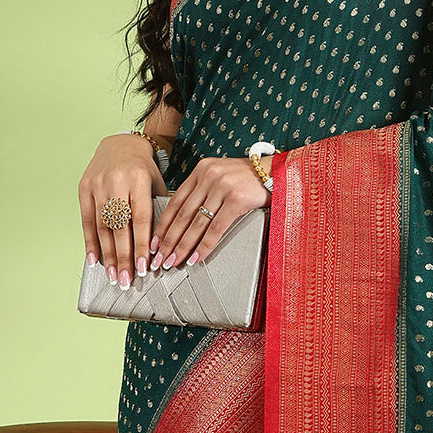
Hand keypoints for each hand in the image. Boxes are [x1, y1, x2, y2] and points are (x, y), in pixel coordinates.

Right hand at [78, 134, 167, 287]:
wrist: (121, 144)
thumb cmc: (144, 170)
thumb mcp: (157, 185)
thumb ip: (159, 211)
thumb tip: (163, 247)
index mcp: (140, 180)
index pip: (141, 219)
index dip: (142, 246)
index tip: (145, 267)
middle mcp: (117, 182)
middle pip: (120, 227)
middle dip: (124, 257)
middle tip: (127, 280)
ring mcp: (98, 185)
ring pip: (102, 227)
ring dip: (108, 255)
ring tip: (113, 276)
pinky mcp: (84, 188)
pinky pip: (86, 220)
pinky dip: (90, 242)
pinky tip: (94, 260)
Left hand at [149, 155, 270, 271]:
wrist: (278, 171)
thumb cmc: (251, 178)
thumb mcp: (221, 176)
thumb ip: (204, 190)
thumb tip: (185, 219)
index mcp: (201, 170)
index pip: (175, 202)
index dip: (162, 225)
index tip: (155, 242)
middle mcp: (208, 176)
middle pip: (182, 215)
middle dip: (168, 241)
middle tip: (159, 259)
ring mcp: (222, 187)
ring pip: (196, 224)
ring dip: (183, 246)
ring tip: (174, 261)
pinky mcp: (237, 199)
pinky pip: (216, 228)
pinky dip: (205, 245)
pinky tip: (197, 257)